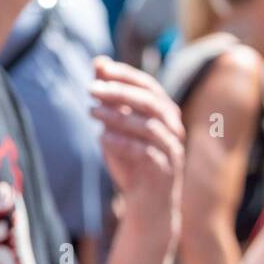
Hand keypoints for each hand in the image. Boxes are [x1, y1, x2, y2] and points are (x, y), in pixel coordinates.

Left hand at [90, 57, 183, 236]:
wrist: (146, 202)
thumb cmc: (130, 158)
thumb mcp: (116, 124)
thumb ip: (110, 95)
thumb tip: (99, 61)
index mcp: (164, 113)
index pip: (148, 86)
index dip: (126, 75)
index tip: (100, 68)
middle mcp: (173, 128)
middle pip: (151, 103)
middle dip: (120, 92)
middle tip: (90, 88)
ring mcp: (172, 150)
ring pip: (149, 126)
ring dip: (118, 116)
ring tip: (90, 111)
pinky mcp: (166, 171)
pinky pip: (146, 152)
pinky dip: (123, 143)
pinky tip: (102, 137)